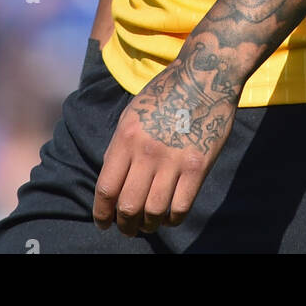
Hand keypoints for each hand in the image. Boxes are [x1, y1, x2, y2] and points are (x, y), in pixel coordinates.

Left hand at [92, 47, 240, 235]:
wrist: (204, 77)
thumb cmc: (164, 95)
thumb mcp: (132, 114)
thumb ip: (120, 148)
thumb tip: (111, 185)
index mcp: (126, 136)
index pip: (106, 188)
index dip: (102, 213)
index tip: (104, 222)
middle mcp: (147, 151)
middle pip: (128, 205)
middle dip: (124, 225)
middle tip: (127, 229)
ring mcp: (174, 160)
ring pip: (154, 212)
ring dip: (148, 225)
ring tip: (148, 224)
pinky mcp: (198, 166)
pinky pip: (181, 208)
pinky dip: (172, 219)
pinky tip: (169, 216)